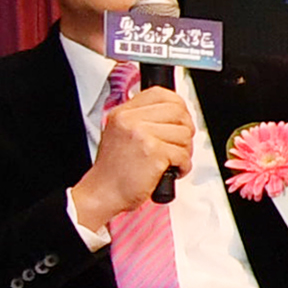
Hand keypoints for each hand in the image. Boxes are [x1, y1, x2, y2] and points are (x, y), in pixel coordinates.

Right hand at [73, 83, 197, 225]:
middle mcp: (131, 120)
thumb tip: (175, 112)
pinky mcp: (154, 152)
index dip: (178, 106)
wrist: (102, 193)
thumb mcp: (121, 134)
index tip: (179, 120)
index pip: (160, 94)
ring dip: (184, 151)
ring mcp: (142, 135)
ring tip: (170, 161)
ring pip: (185, 134)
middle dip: (185, 131)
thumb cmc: (114, 170)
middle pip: (178, 112)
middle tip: (178, 145)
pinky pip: (183, 154)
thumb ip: (142, 119)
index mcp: (123, 113)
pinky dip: (183, 166)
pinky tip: (170, 171)